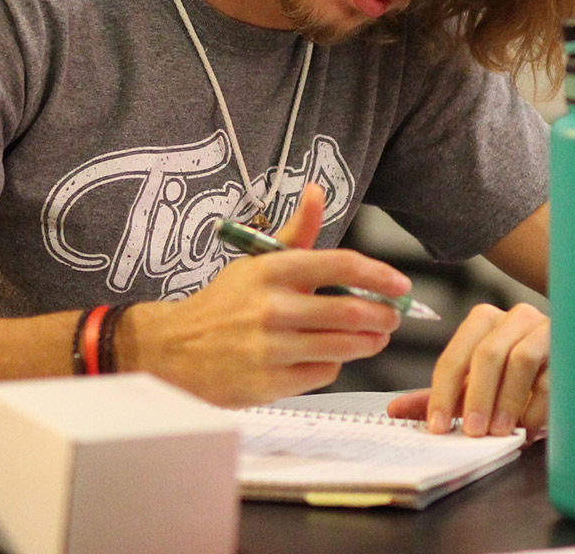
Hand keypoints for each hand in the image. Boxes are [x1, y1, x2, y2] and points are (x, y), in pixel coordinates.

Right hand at [122, 184, 410, 405]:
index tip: (401, 284)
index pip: (339, 266)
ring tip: (373, 338)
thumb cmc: (225, 303)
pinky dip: (333, 365)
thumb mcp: (257, 261)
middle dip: (383, 316)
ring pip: (342, 348)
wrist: (173, 348)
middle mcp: (271, 308)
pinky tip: (328, 358)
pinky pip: (322, 374)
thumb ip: (296, 231)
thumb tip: (318, 190)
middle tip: (393, 317)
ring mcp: (270, 348)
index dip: (379, 276)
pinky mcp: (269, 383)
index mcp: (272, 271)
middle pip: (350, 313)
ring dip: (368, 343)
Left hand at [387, 301, 549, 436]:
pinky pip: (553, 376)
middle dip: (477, 396)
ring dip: (507, 400)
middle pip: (488, 353)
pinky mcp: (571, 349)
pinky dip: (537, 407)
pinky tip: (528, 429)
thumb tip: (394, 410)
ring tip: (499, 431)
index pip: (456, 355)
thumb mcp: (472, 388)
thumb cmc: (510, 380)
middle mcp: (515, 317)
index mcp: (484, 321)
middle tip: (472, 431)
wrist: (564, 370)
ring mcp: (546, 329)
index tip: (438, 427)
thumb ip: (440, 396)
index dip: (443, 393)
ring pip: (522, 358)